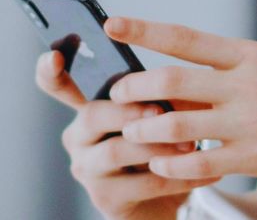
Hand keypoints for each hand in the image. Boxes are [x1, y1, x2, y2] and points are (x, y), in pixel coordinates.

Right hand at [34, 49, 222, 218]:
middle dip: (128, 111)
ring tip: (193, 144)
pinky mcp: (106, 199)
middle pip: (92, 116)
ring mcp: (88, 170)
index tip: (55, 57)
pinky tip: (206, 172)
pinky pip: (142, 184)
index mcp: (88, 107)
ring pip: (114, 151)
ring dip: (156, 145)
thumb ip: (161, 93)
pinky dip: (177, 176)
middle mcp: (79, 138)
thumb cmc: (162, 144)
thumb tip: (184, 77)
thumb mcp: (161, 113)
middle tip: (161, 111)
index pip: (57, 86)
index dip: (50, 71)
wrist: (167, 198)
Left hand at [104, 16, 256, 192]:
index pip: (186, 37)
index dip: (144, 29)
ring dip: (146, 132)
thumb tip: (171, 87)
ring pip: (178, 125)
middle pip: (172, 81)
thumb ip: (227, 77)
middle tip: (116, 96)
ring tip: (132, 135)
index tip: (111, 24)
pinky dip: (172, 166)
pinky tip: (161, 167)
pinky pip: (200, 164)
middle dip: (135, 89)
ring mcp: (253, 121)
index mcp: (250, 55)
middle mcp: (249, 83)